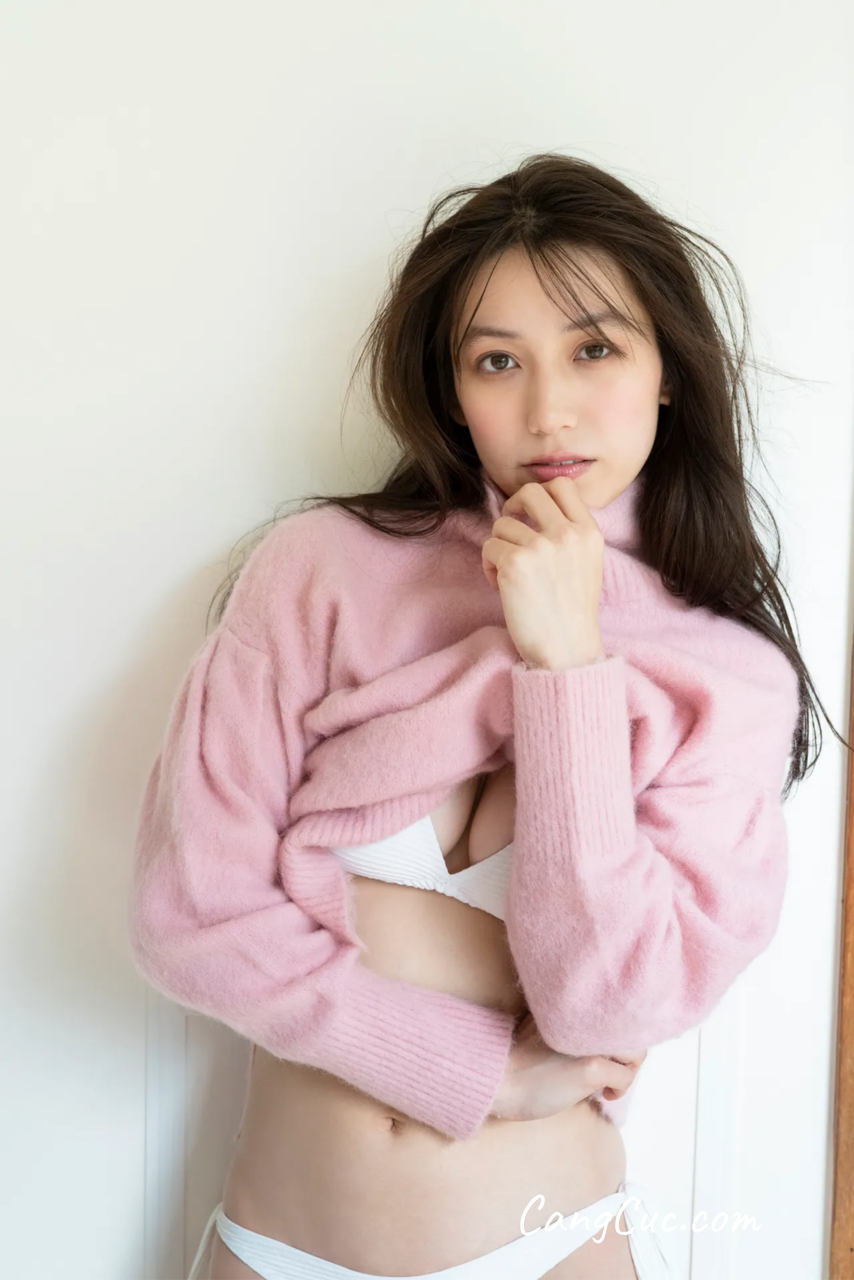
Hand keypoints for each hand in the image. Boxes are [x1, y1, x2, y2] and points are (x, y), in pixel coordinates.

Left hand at [481, 477, 606, 670]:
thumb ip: (570, 534)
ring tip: (507, 574)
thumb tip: (534, 508)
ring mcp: (542, 548)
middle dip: (513, 507)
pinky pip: (489, 547)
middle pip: (531, 492)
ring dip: (499, 546)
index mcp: (589, 533)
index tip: (530, 513)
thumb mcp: (587, 564)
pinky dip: (488, 566)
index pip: (563, 486)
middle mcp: (568, 535)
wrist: (567, 651)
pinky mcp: (516, 564)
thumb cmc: (571, 613)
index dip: (540, 494)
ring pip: (503, 524)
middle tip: (510, 529)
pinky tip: (499, 585)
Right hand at [491, 1011, 647, 1122]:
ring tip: (610, 1081)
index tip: (612, 1052)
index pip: (618, 1012)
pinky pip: (626, 1077)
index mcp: (577, 1007)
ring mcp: (590, 1042)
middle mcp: (587, 1018)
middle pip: (633, 1029)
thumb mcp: (547, 1026)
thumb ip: (574, 1024)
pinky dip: (620, 1089)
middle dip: (628, 1052)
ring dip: (628, 1069)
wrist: (501, 1080)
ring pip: (636, 1052)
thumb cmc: (521, 1060)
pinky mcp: (592, 1067)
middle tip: (615, 1069)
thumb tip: (606, 1035)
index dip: (620, 1033)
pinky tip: (605, 1095)